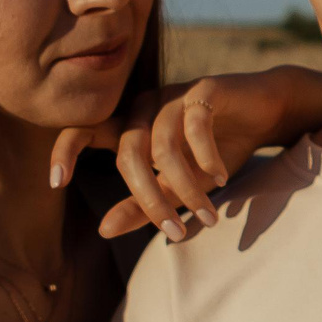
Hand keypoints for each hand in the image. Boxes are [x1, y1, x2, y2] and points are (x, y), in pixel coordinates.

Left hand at [51, 68, 321, 242]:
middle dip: (148, 199)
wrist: (266, 113)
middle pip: (127, 153)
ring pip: (162, 146)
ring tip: (209, 216)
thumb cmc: (216, 150)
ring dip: (185, 187)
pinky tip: (221, 177)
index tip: (55, 181)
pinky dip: (206, 157)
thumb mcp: (179, 186)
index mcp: (130, 126)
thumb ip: (143, 205)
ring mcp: (173, 95)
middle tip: (174, 231)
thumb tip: (102, 230)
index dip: (65, 150)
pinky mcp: (204, 89)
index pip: (85, 131)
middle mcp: (145, 107)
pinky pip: (194, 126)